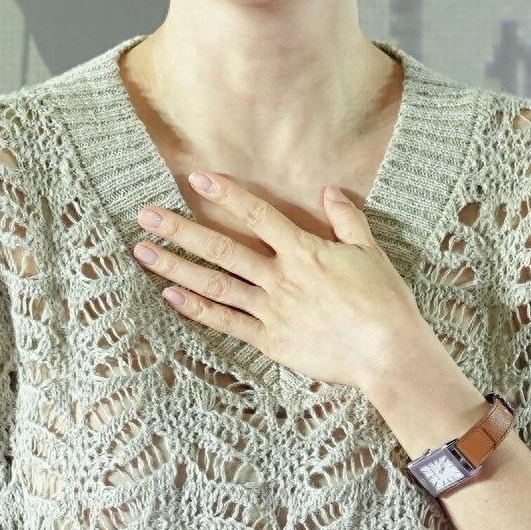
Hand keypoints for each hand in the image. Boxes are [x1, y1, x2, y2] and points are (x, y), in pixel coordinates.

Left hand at [131, 172, 429, 389]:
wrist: (386, 352)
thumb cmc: (383, 301)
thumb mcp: (369, 251)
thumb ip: (346, 219)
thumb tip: (329, 190)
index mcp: (304, 251)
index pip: (257, 214)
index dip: (226, 193)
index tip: (197, 177)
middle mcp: (280, 277)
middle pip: (222, 249)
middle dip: (181, 230)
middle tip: (146, 215)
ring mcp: (271, 310)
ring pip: (215, 285)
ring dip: (176, 267)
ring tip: (144, 252)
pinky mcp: (269, 340)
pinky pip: (227, 322)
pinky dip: (197, 309)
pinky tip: (171, 297)